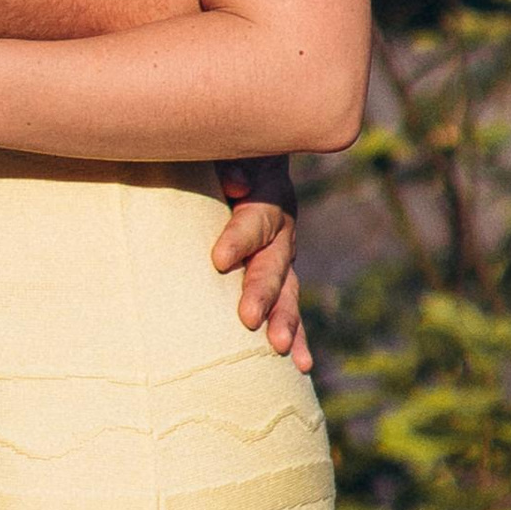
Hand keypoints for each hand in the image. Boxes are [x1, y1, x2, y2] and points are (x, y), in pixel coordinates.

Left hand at [213, 154, 312, 374]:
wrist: (232, 151)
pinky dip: (295, 334)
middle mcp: (280, 222)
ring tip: (279, 346)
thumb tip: (236, 183)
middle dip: (263, 289)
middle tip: (247, 317)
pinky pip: (287, 306)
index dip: (241, 237)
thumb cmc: (208, 147)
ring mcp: (281, 251)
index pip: (259, 216)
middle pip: (276, 258)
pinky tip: (301, 365)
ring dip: (284, 317)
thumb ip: (224, 156)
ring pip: (287, 287)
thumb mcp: (214, 144)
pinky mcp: (275, 275)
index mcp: (267, 186)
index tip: (219, 260)